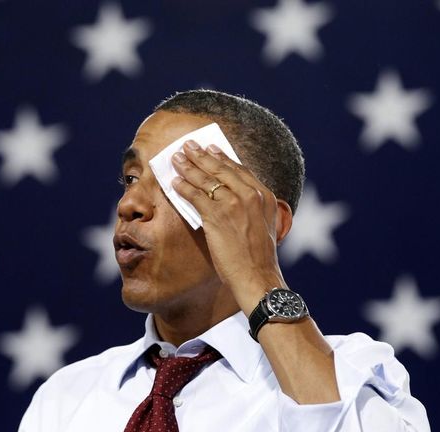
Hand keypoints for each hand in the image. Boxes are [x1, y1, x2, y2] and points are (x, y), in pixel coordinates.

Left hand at [171, 140, 290, 313]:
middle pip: (221, 169)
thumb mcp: (264, 226)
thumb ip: (252, 210)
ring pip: (206, 179)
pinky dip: (183, 187)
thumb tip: (233, 201)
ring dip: (188, 167)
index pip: (240, 170)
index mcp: (265, 196)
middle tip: (188, 146)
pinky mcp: (217, 216)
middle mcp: (251, 195)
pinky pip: (195, 196)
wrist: (258, 277)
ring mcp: (234, 204)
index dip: (223, 158)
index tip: (211, 149)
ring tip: (176, 158)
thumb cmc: (259, 258)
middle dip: (201, 155)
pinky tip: (174, 182)